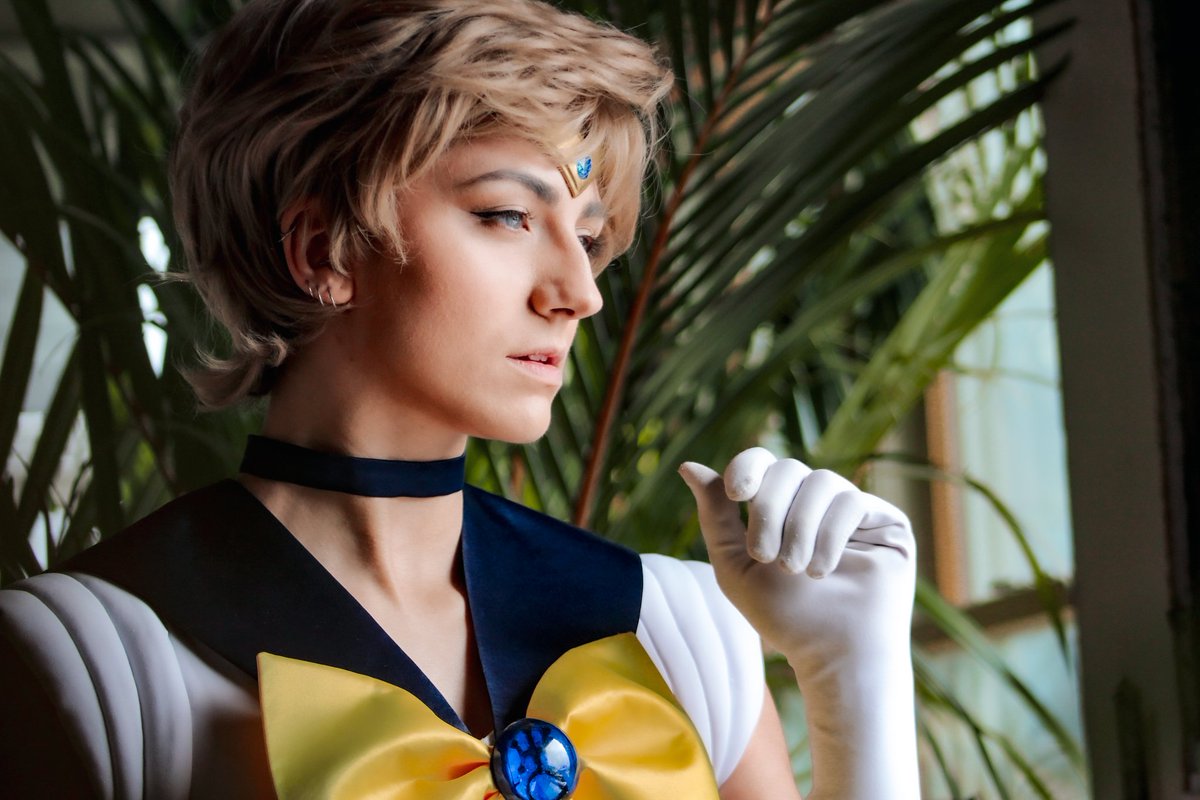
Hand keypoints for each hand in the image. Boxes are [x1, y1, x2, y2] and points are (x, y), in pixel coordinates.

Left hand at [679, 447, 919, 799]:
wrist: (835, 653)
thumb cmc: (785, 616)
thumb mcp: (735, 566)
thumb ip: (714, 516)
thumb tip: (687, 466)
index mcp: (780, 506)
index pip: (762, 462)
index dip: (746, 468)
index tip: (735, 493)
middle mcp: (816, 501)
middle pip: (787, 468)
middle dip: (770, 510)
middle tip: (766, 556)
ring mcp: (852, 508)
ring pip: (821, 481)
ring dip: (800, 527)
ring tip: (797, 570)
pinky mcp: (885, 520)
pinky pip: (852, 501)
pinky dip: (831, 534)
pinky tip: (824, 570)